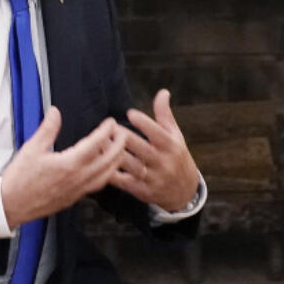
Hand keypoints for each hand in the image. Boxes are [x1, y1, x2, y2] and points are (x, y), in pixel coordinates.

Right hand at [0, 107, 126, 227]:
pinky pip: (97, 185)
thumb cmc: (19, 179)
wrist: (10, 205)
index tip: (111, 122)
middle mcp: (78, 178)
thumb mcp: (31, 148)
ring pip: (107, 175)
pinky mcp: (75, 198)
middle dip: (120, 145)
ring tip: (118, 150)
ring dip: (116, 161)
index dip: (106, 131)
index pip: (96, 144)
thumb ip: (47, 129)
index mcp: (69, 164)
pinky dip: (106, 174)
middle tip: (123, 134)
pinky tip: (103, 168)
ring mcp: (78, 190)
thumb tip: (55, 112)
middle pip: (109, 161)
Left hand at [111, 88, 199, 211]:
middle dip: (125, 138)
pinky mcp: (143, 191)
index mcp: (171, 146)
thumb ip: (165, 115)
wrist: (185, 192)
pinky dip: (113, 175)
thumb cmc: (176, 157)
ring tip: (99, 144)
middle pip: (142, 149)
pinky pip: (126, 183)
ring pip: (132, 166)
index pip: (158, 134)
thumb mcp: (175, 136)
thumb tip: (162, 91)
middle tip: (108, 127)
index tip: (130, 113)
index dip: (145, 123)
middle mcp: (163, 162)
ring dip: (115, 155)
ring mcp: (153, 178)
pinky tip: (99, 165)